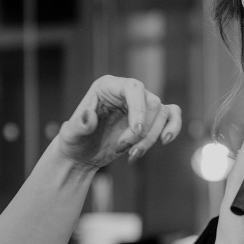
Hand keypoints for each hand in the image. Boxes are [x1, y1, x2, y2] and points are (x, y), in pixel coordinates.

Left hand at [57, 75, 181, 168]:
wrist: (83, 155)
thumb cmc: (75, 142)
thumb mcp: (70, 136)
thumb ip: (77, 126)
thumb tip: (87, 116)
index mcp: (108, 87)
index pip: (134, 88)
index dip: (139, 108)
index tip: (136, 131)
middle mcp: (127, 91)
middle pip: (151, 103)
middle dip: (142, 131)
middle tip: (123, 149)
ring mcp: (141, 104)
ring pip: (162, 113)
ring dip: (151, 138)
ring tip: (132, 155)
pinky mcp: (151, 118)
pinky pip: (172, 115)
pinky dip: (173, 127)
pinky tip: (165, 141)